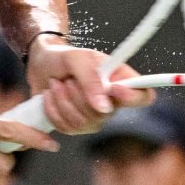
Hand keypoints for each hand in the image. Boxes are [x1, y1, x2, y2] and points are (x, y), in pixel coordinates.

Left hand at [25, 37, 153, 133]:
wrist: (41, 65)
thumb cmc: (63, 58)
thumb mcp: (76, 58)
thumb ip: (91, 79)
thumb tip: (104, 107)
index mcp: (120, 80)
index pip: (144, 96)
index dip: (133, 97)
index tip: (113, 88)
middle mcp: (112, 103)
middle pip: (105, 114)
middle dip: (79, 94)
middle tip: (69, 77)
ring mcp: (94, 118)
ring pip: (82, 122)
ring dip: (62, 99)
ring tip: (58, 83)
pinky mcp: (75, 127)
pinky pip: (66, 127)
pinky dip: (52, 109)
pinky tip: (51, 95)